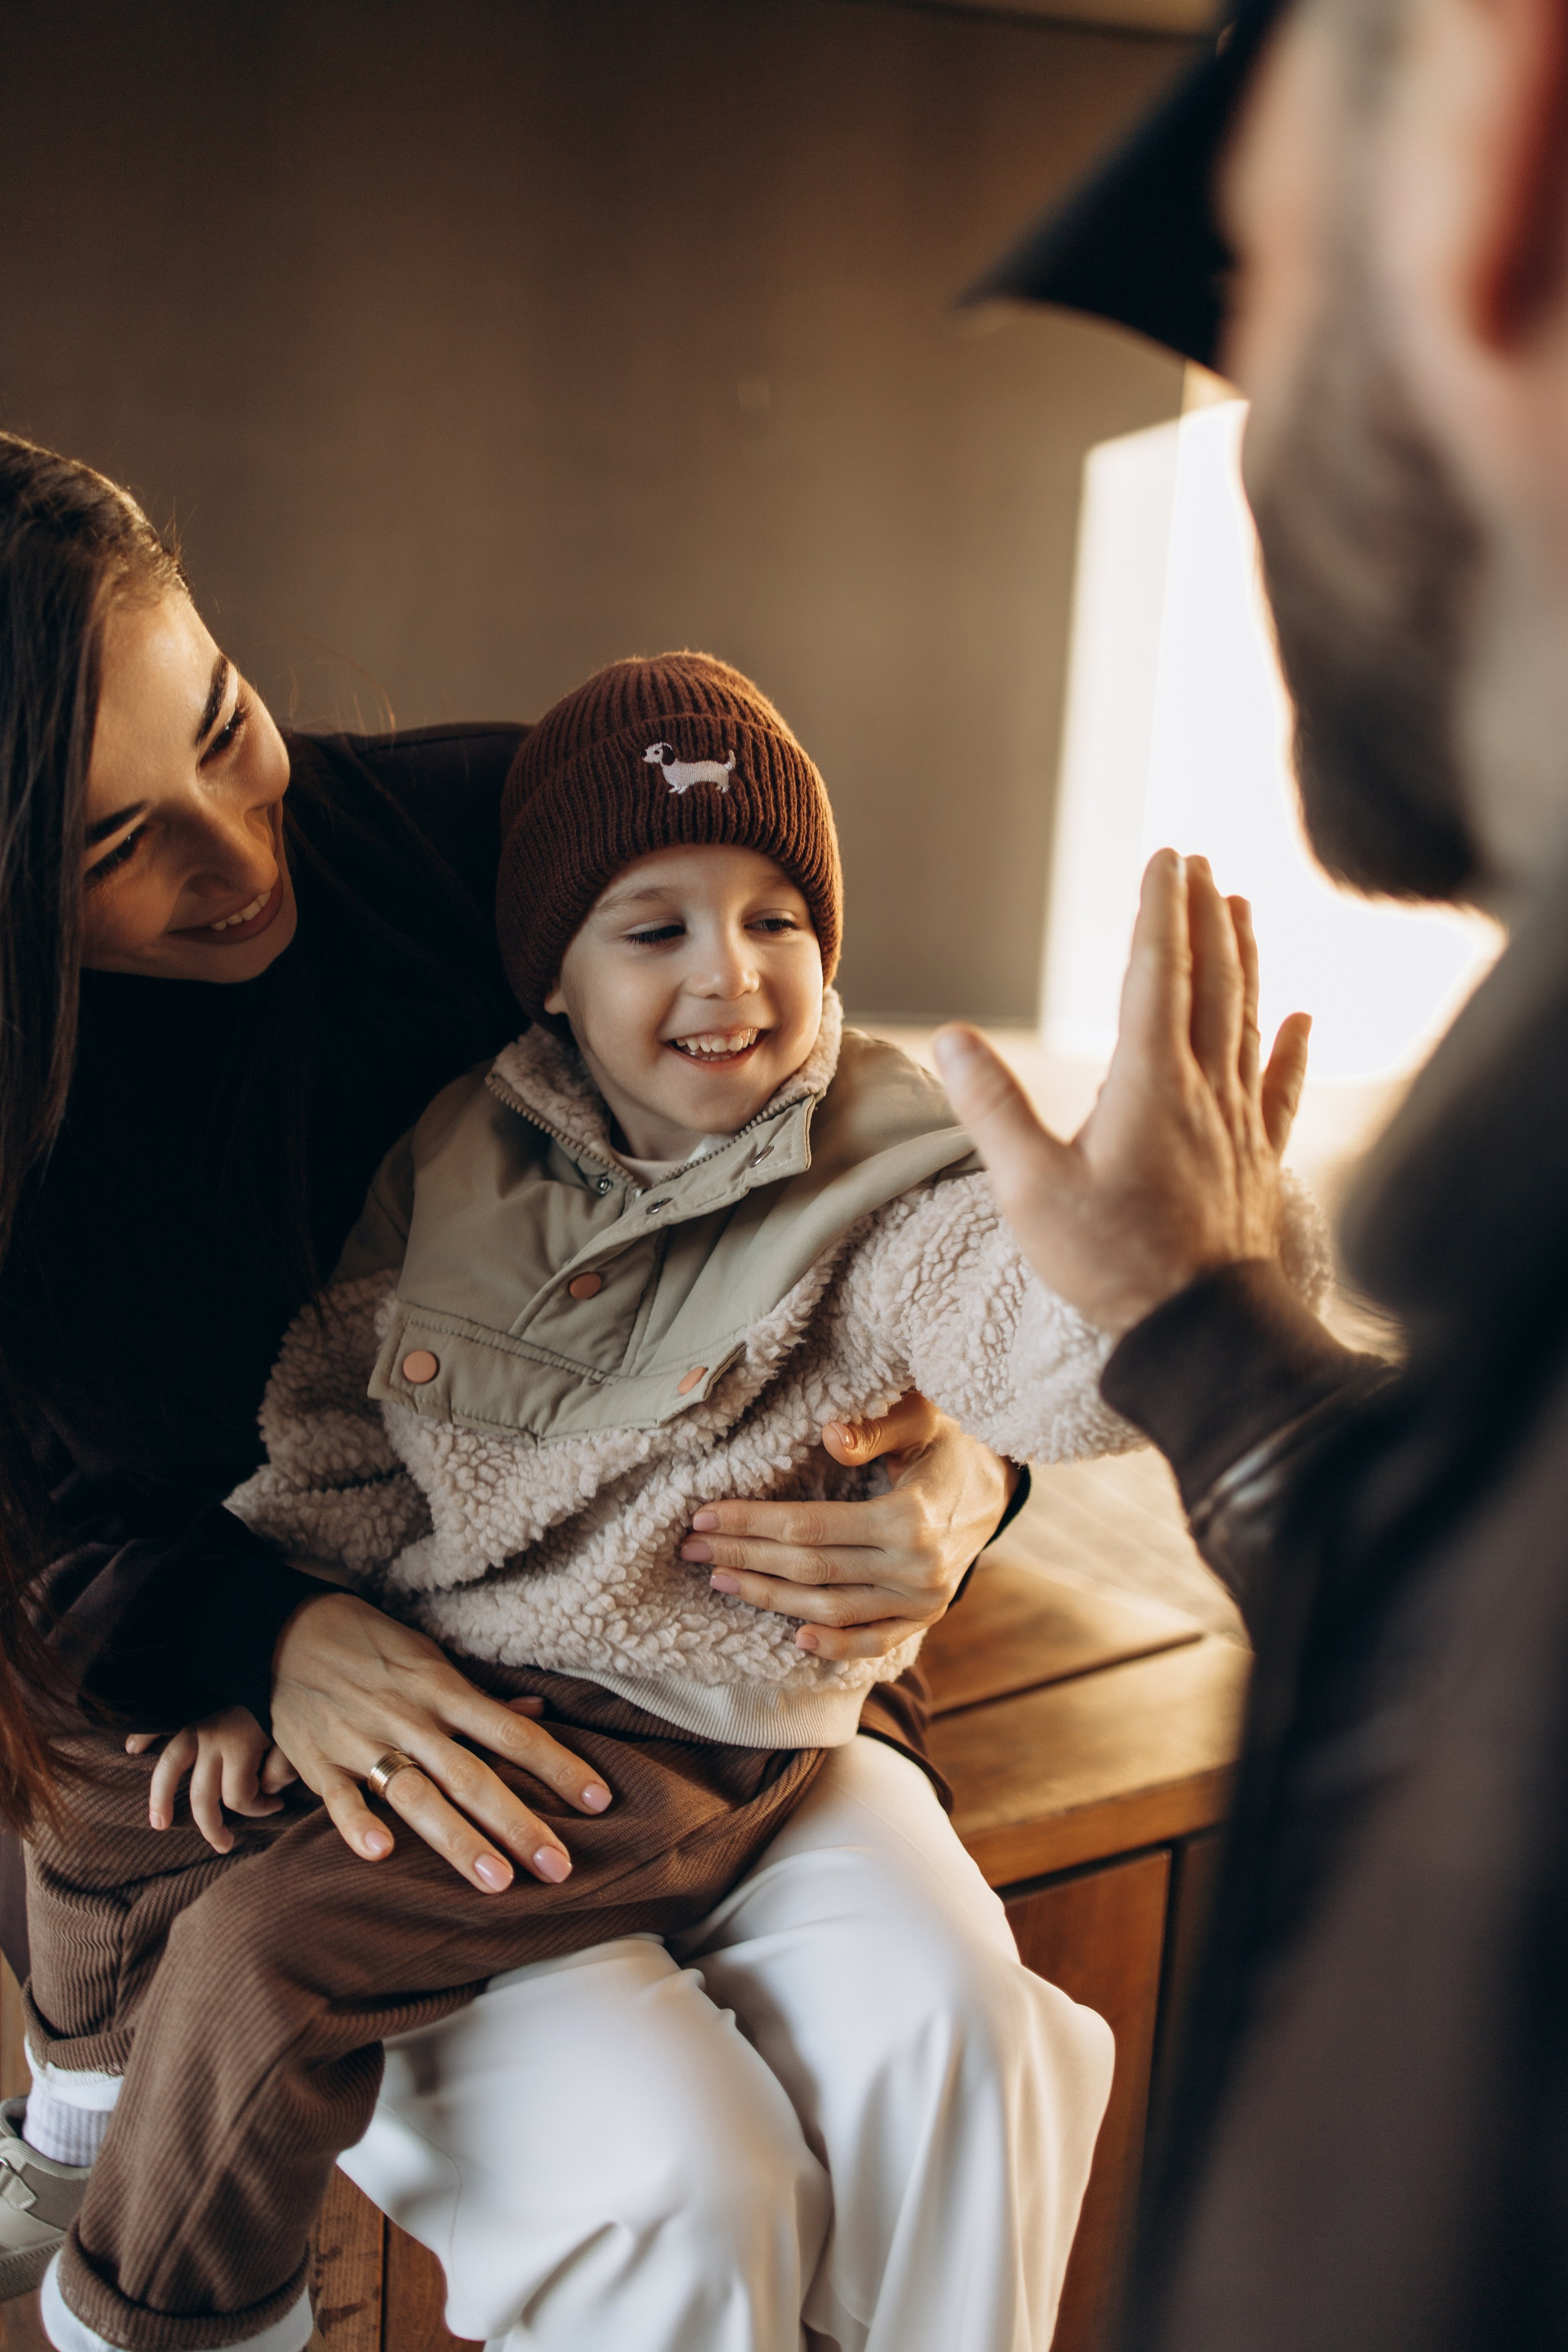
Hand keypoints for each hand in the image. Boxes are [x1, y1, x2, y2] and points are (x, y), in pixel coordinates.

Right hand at [126, 1706, 296, 1855]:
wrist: (272, 1645)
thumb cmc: (289, 1691)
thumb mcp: (296, 1731)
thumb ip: (284, 1766)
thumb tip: (269, 1790)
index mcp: (241, 1745)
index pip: (240, 1797)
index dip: (259, 1809)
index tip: (276, 1803)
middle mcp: (212, 1739)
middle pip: (202, 1797)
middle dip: (212, 1827)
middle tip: (223, 1844)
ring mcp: (195, 1722)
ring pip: (169, 1768)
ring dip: (161, 1798)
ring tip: (158, 1823)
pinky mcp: (188, 1706)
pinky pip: (158, 1724)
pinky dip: (143, 1735)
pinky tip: (134, 1748)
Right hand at [269, 1590, 612, 1893]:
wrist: (286, 1631)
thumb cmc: (374, 1649)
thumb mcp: (432, 1660)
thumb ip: (482, 1700)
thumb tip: (539, 1715)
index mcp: (444, 1691)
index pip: (513, 1734)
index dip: (558, 1767)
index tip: (600, 1801)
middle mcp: (411, 1719)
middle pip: (473, 1776)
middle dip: (518, 1824)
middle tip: (559, 1868)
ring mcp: (363, 1741)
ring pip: (417, 1795)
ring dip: (457, 1840)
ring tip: (497, 1882)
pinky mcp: (318, 1762)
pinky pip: (339, 1798)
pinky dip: (357, 1824)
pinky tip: (381, 1855)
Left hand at [679, 1392, 1015, 1661]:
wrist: (995, 1487)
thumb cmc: (946, 1444)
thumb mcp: (919, 1418)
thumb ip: (875, 1427)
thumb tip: (832, 1436)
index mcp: (909, 1518)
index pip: (810, 1527)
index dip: (752, 1522)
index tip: (704, 1514)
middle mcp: (917, 1568)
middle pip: (810, 1570)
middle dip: (744, 1557)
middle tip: (692, 1546)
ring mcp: (922, 1601)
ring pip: (830, 1608)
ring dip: (769, 1597)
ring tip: (720, 1577)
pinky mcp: (924, 1618)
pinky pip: (873, 1640)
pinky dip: (833, 1644)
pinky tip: (792, 1636)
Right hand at [932, 851, 1311, 1338]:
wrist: (1202, 1331)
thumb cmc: (1111, 1263)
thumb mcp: (1030, 1189)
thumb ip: (992, 1108)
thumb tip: (951, 1037)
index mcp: (1148, 1082)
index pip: (1157, 974)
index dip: (1160, 912)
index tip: (1164, 858)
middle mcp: (1203, 1089)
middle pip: (1211, 982)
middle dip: (1204, 916)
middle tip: (1199, 864)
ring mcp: (1238, 1123)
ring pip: (1247, 1021)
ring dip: (1245, 960)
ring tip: (1243, 909)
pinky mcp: (1258, 1161)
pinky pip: (1280, 1089)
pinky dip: (1292, 1048)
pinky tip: (1302, 1019)